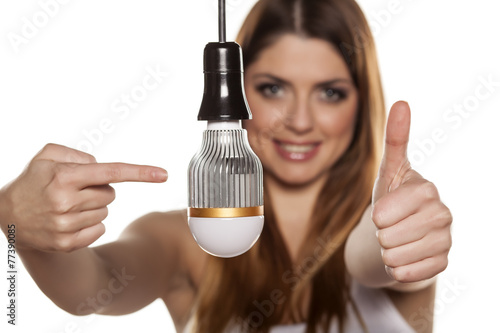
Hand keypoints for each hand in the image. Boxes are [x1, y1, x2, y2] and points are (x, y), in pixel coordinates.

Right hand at [0, 144, 166, 251]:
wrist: (8, 215)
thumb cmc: (34, 180)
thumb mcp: (48, 155)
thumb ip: (78, 153)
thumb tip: (102, 167)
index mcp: (64, 176)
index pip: (111, 172)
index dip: (140, 172)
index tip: (163, 174)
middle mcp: (65, 201)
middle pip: (110, 194)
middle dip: (99, 189)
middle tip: (76, 190)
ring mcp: (66, 225)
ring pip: (106, 212)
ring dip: (93, 207)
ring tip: (68, 205)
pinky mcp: (67, 243)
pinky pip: (100, 229)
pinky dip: (91, 223)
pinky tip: (69, 220)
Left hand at [372, 101, 451, 282]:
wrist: (397, 233)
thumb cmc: (391, 199)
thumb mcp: (387, 171)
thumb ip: (395, 139)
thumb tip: (403, 102)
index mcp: (427, 190)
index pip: (389, 209)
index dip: (380, 214)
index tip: (380, 214)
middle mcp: (442, 213)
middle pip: (391, 235)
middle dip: (380, 235)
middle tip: (386, 228)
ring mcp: (445, 240)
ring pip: (398, 256)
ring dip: (386, 252)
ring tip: (392, 242)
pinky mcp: (442, 263)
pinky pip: (408, 273)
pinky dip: (397, 269)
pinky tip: (402, 258)